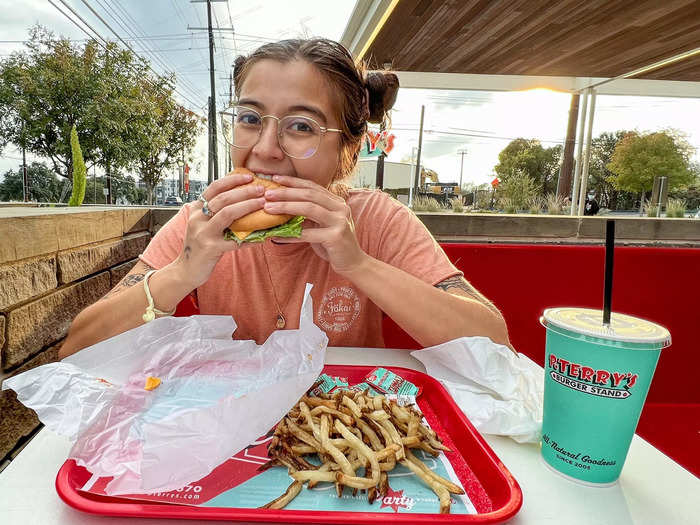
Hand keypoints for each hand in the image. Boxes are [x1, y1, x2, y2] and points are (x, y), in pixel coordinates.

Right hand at [173, 170, 266, 287]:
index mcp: (196, 210)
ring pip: (227, 214)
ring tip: (262, 203)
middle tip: (261, 189)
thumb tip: (240, 199)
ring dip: (247, 206)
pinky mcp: (211, 248)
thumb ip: (215, 212)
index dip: (232, 180)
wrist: (186, 270)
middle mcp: (198, 219)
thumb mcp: (202, 224)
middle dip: (244, 192)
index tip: (249, 177)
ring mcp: (203, 233)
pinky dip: (251, 239)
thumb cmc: (199, 246)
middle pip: (223, 199)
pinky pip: (235, 241)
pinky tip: (263, 237)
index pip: (214, 188)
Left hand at [262, 175, 368, 274]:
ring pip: (309, 209)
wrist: (353, 262)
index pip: (312, 186)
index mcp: (337, 202)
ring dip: (286, 207)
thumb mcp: (322, 224)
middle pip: (309, 194)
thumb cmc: (333, 244)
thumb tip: (282, 206)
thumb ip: (309, 214)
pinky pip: (308, 234)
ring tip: (269, 208)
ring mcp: (340, 221)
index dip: (293, 181)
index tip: (275, 178)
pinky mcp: (336, 237)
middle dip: (286, 192)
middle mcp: (340, 208)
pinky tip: (277, 236)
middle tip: (268, 193)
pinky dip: (290, 235)